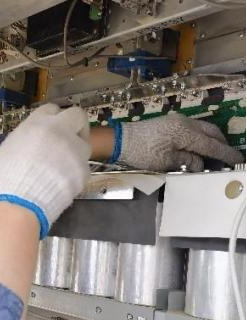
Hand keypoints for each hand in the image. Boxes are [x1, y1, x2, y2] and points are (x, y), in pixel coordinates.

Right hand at [0, 104, 91, 233]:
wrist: (20, 202)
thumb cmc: (7, 177)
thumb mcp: (8, 148)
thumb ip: (25, 137)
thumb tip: (33, 139)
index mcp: (38, 123)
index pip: (52, 109)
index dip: (52, 118)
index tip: (52, 127)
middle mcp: (60, 131)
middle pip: (78, 116)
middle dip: (76, 125)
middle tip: (70, 138)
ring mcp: (74, 151)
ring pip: (84, 145)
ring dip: (76, 153)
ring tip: (62, 168)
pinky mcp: (83, 170)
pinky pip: (82, 168)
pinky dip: (74, 174)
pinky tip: (61, 183)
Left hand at [118, 113, 244, 171]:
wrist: (120, 140)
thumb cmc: (142, 152)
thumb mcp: (166, 162)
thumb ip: (187, 161)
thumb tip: (200, 163)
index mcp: (186, 133)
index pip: (212, 145)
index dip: (226, 154)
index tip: (238, 161)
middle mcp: (185, 123)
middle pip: (211, 132)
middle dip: (221, 144)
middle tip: (227, 158)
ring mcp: (177, 121)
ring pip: (202, 129)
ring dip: (210, 140)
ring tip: (213, 154)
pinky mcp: (169, 123)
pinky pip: (192, 129)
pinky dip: (200, 137)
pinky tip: (197, 148)